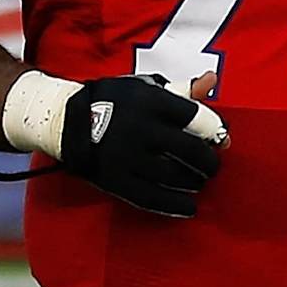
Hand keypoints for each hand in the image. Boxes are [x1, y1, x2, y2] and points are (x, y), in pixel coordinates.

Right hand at [59, 71, 228, 217]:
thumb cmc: (115, 101)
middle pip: (189, 149)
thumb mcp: (145, 87)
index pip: (195, 116)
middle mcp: (140, 128)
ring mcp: (128, 157)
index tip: (219, 137)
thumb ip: (182, 88)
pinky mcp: (117, 180)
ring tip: (200, 181)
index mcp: (149, 101)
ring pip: (174, 175)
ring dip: (195, 181)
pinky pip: (153, 197)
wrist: (67, 122)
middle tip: (213, 165)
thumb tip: (212, 80)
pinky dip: (175, 205)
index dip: (214, 129)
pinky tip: (190, 206)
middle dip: (209, 161)